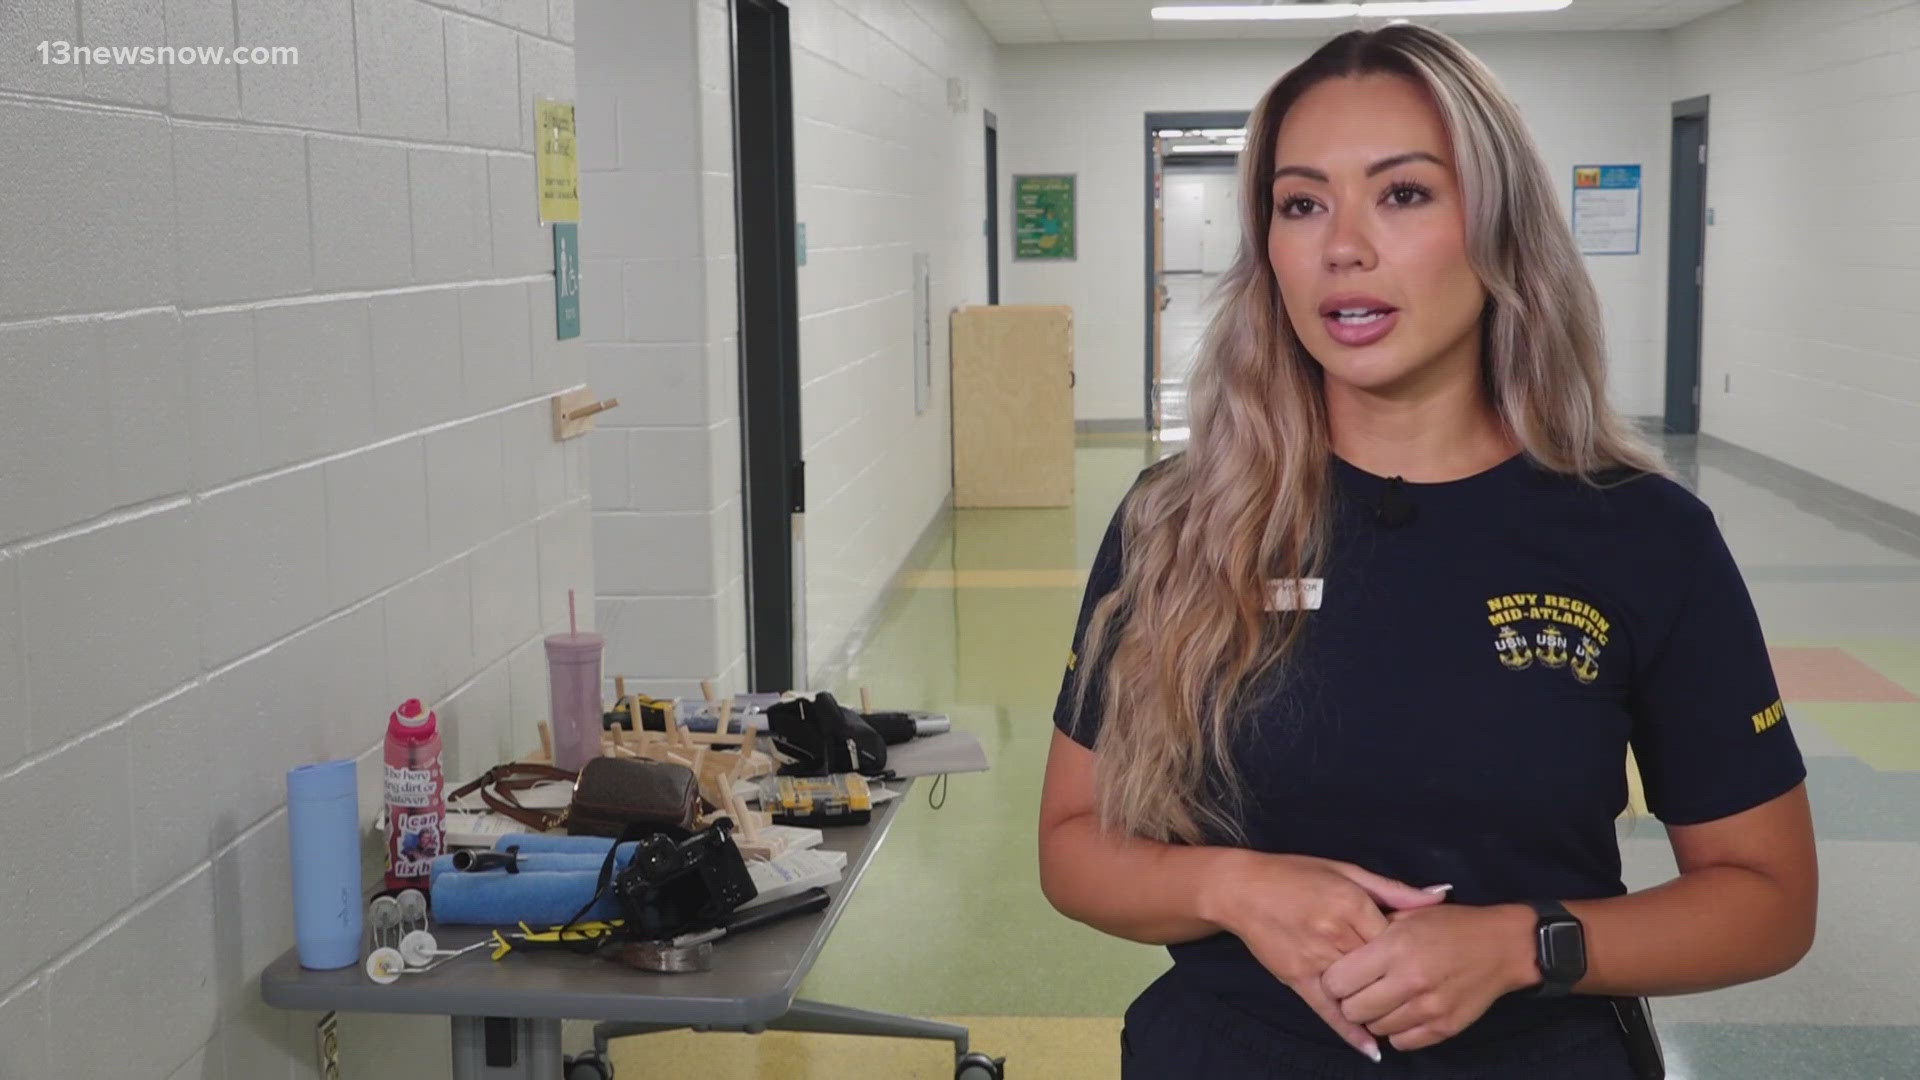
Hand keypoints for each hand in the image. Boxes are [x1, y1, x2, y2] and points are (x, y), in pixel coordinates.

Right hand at [1205, 851, 1450, 1060]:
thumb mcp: (1347, 872)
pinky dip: (1350, 1031)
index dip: (1412, 949)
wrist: (1242, 889)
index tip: (1424, 955)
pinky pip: (1327, 1010)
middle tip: (1419, 987)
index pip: (1396, 937)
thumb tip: (1440, 896)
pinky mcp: (1297, 978)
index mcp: (1351, 903)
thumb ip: (1394, 890)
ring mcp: (1315, 959)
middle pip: (1380, 967)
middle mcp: (1334, 933)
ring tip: (1404, 1017)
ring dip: (1379, 1004)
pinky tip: (1372, 1050)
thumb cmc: (1296, 874)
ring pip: (1358, 991)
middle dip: (1397, 977)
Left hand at [1320, 902, 1537, 1051]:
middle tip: (1362, 989)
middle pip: (1352, 1010)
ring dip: (1375, 1017)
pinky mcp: (1445, 1028)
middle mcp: (1410, 980)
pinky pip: (1402, 1043)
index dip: (1334, 979)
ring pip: (1376, 1029)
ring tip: (1386, 998)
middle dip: (1350, 1001)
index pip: (1338, 980)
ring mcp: (1429, 1007)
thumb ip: (1371, 930)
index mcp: (1395, 947)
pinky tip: (1404, 1012)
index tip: (1342, 975)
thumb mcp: (1407, 914)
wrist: (1501, 946)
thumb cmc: (1450, 926)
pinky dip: (1397, 1031)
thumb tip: (1338, 948)